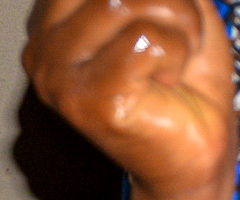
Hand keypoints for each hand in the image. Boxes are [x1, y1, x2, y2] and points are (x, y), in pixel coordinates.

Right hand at [25, 0, 235, 197]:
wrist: (197, 144)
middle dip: (168, 0)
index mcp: (53, 21)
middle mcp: (43, 49)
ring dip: (179, 24)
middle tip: (176, 37)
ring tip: (174, 56)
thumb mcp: (168, 3)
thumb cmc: (181, 75)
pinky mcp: (87, 102)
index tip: (157, 22)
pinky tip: (165, 79)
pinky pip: (146, 40)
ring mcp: (58, 79)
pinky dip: (177, 52)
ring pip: (129, 2)